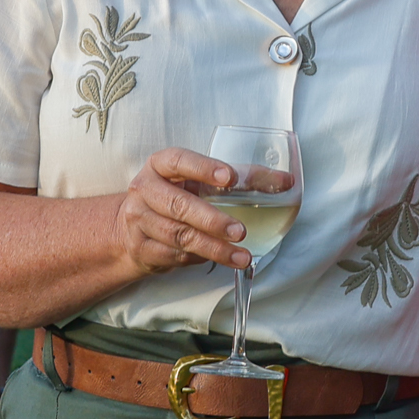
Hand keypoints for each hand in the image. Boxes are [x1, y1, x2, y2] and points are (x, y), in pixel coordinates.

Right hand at [113, 148, 251, 277]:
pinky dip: (198, 258)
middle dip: (212, 220)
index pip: (179, 160)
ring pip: (179, 236)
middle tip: (240, 231)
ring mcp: (138, 220)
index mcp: (160, 165)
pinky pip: (174, 255)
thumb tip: (285, 182)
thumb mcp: (201, 180)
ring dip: (213, 248)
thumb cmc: (178, 195)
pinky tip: (218, 258)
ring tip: (241, 255)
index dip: (204, 168)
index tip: (230, 177)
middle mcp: (144, 190)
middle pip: (179, 205)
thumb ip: (243, 178)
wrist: (133, 227)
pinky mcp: (140, 248)